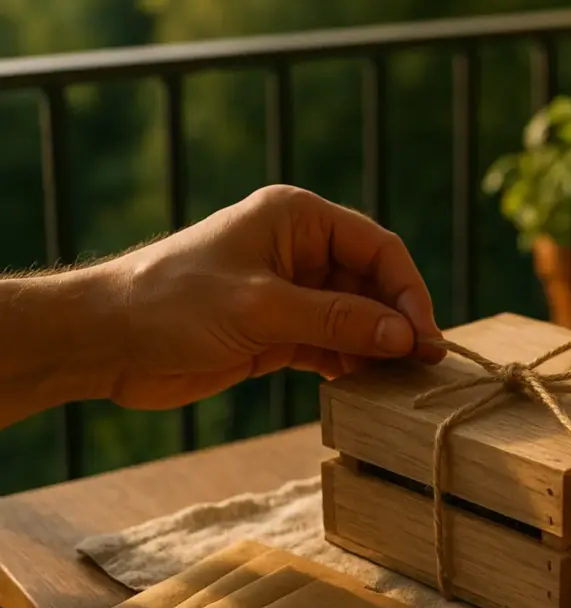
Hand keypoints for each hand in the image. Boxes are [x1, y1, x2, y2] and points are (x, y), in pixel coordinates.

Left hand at [100, 185, 442, 409]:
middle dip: (398, 322)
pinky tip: (368, 385)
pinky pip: (332, 344)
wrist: (105, 341)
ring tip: (402, 380)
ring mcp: (291, 292)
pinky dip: (352, 363)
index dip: (409, 291)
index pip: (377, 249)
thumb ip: (338, 320)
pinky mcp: (278, 331)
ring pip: (357, 318)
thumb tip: (407, 335)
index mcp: (299, 219)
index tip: (425, 336)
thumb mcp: (262, 308)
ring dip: (379, 346)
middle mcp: (301, 250)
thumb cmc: (173, 304)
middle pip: (373, 284)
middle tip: (424, 365)